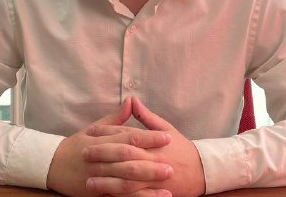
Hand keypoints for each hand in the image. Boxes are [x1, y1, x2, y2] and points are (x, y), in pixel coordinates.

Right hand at [46, 96, 172, 196]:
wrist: (52, 165)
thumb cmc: (76, 145)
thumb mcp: (94, 129)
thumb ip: (115, 119)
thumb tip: (131, 101)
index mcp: (102, 141)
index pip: (129, 138)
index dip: (149, 138)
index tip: (168, 137)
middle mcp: (101, 159)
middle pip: (129, 160)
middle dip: (151, 162)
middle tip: (172, 164)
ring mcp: (98, 176)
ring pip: (125, 180)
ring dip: (146, 182)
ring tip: (167, 183)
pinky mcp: (97, 191)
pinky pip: (119, 196)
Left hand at [84, 97, 205, 196]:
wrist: (202, 171)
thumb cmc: (181, 148)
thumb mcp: (166, 129)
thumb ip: (146, 117)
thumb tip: (131, 99)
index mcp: (153, 141)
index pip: (126, 135)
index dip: (107, 132)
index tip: (90, 131)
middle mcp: (152, 158)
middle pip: (123, 155)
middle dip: (102, 155)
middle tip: (83, 154)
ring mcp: (154, 177)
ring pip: (127, 179)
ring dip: (107, 180)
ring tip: (89, 181)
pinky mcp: (155, 191)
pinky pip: (136, 195)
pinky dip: (120, 196)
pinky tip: (106, 196)